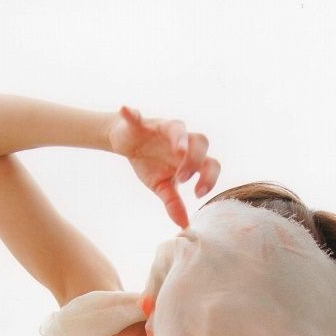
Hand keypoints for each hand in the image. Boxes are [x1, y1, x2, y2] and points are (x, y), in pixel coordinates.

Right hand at [108, 106, 220, 228]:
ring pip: (178, 127)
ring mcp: (162, 128)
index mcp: (190, 158)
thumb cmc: (151, 163)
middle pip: (201, 141)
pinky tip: (126, 110)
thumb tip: (184, 225)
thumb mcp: (162, 186)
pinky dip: (131, 113)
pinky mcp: (141, 122)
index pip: (210, 164)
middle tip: (182, 179)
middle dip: (195, 160)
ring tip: (178, 151)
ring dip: (180, 138)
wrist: (129, 145)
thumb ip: (173, 203)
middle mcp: (182, 140)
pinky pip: (137, 116)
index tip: (197, 194)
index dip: (209, 178)